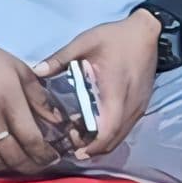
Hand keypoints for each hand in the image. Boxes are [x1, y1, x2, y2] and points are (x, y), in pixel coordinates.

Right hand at [0, 28, 67, 173]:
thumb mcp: (21, 70)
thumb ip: (40, 97)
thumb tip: (56, 121)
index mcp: (9, 100)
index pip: (31, 138)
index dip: (44, 154)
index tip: (53, 157)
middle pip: (13, 155)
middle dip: (31, 165)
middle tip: (40, 165)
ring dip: (10, 166)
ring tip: (20, 162)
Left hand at [37, 12, 163, 156]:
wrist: (146, 31)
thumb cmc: (116, 37)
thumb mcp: (85, 42)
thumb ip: (60, 58)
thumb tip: (35, 72)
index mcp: (115, 92)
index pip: (108, 130)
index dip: (92, 146)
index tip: (75, 151)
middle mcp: (131, 105)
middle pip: (114, 139)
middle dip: (93, 147)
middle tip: (71, 142)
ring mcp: (138, 106)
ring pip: (121, 135)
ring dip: (102, 140)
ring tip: (80, 132)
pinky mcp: (141, 104)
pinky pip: (126, 126)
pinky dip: (110, 132)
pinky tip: (95, 122)